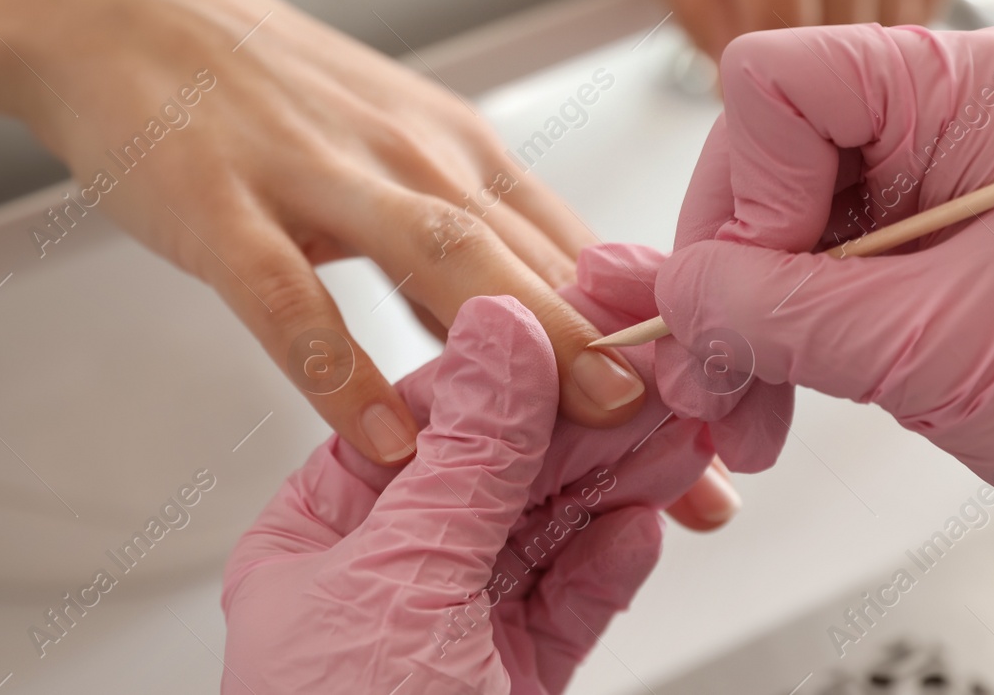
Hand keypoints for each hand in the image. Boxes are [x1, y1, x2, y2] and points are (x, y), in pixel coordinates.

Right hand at [0, 0, 650, 467]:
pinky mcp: (224, 206)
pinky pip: (289, 297)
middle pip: (537, 260)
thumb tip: (541, 325)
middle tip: (695, 451)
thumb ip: (461, 238)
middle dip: (625, 359)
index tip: (721, 406)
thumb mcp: (390, 148)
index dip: (657, 331)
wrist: (123, 7)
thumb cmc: (265, 89)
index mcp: (459, 149)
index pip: (579, 246)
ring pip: (441, 261)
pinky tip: (383, 437)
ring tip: (590, 427)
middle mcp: (412, 157)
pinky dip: (339, 369)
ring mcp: (318, 178)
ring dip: (524, 343)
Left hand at [221, 295, 714, 692]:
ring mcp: (449, 635)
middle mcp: (381, 580)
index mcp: (318, 540)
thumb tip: (501, 334)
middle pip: (497, 472)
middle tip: (659, 385)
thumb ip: (468, 457)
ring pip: (546, 533)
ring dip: (613, 485)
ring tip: (675, 442)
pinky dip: (608, 565)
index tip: (584, 333)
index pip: (423, 421)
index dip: (510, 372)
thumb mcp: (404, 584)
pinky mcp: (509, 685)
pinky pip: (568, 605)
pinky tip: (640, 525)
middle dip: (582, 429)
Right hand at [652, 24, 993, 688]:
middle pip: (756, 156)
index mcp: (967, 89)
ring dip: (739, 323)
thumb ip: (777, 313)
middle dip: (728, 274)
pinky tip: (766, 402)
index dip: (749, 187)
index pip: (777, 81)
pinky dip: (769, 338)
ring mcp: (915, 177)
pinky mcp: (903, 239)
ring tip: (741, 413)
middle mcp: (935, 115)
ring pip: (764, 222)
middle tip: (713, 371)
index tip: (759, 282)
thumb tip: (673, 296)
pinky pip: (796, 267)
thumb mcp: (925, 346)